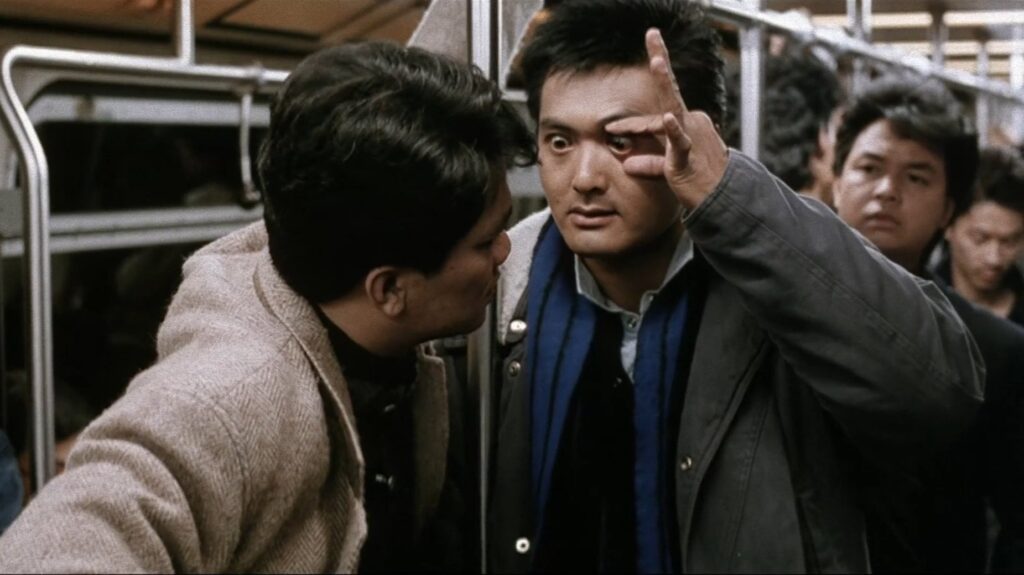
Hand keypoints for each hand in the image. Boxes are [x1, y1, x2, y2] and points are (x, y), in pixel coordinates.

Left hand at [606, 28, 728, 209]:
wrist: (723, 199)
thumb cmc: (699, 181)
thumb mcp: (669, 170)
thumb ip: (650, 164)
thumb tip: (627, 164)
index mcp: (685, 124)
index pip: (654, 117)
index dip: (631, 125)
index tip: (612, 129)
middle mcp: (690, 123)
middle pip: (668, 91)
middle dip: (660, 59)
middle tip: (652, 33)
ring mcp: (691, 135)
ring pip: (672, 106)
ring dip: (666, 82)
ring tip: (658, 61)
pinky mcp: (688, 154)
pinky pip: (679, 139)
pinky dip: (673, 129)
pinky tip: (669, 118)